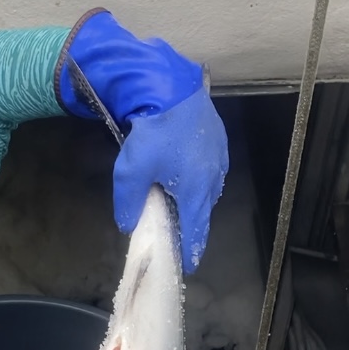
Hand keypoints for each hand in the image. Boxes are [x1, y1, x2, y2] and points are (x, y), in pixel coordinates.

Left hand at [113, 91, 227, 272]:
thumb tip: (129, 225)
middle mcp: (214, 177)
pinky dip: (198, 179)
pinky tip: (184, 174)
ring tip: (178, 204)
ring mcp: (220, 156)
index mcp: (196, 191)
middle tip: (177, 234)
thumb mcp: (130, 173)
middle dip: (191, 225)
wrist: (169, 83)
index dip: (191, 250)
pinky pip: (210, 169)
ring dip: (195, 200)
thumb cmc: (151, 131)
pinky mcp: (218, 138)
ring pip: (208, 190)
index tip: (187, 265)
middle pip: (203, 211)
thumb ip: (128, 205)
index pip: (196, 231)